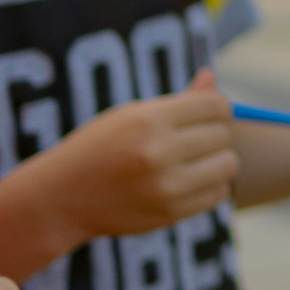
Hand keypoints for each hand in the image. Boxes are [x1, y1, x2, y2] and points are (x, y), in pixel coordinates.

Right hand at [47, 67, 239, 243]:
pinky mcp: (170, 213)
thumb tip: (212, 77)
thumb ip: (178, 100)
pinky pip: (218, 193)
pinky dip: (211, 185)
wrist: (62, 196)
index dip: (218, 107)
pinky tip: (189, 180)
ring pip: (227, 165)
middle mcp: (159, 152)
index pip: (215, 106)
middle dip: (215, 133)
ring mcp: (166, 187)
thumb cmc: (100, 147)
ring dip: (218, 161)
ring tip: (196, 160)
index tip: (208, 113)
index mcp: (148, 120)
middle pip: (222, 135)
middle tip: (194, 138)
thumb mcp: (130, 115)